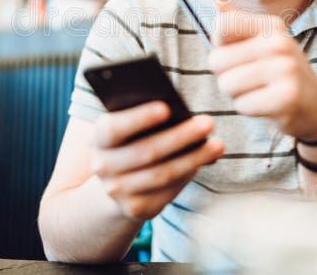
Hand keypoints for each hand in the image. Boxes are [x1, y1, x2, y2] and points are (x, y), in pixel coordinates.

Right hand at [91, 101, 224, 220]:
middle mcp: (103, 166)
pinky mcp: (136, 208)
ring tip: (217, 144)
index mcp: (99, 139)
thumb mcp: (131, 127)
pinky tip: (205, 160)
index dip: (138, 118)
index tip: (167, 107)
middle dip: (180, 136)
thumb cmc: (132, 140)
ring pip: (162, 174)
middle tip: (208, 122)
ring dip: (193, 158)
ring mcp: (118, 191)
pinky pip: (168, 191)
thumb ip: (147, 117)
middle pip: (146, 151)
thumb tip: (182, 114)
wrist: (115, 181)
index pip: (114, 128)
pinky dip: (188, 174)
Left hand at [208, 9, 316, 139]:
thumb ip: (233, 24)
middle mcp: (279, 43)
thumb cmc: (278, 73)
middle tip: (250, 79)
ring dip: (237, 94)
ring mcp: (285, 69)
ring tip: (258, 91)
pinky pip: (242, 105)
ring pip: (227, 84)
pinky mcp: (287, 97)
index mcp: (270, 26)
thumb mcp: (261, 43)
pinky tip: (267, 105)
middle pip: (217, 60)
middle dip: (226, 75)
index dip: (219, 46)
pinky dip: (249, 109)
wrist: (315, 104)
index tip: (235, 54)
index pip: (222, 25)